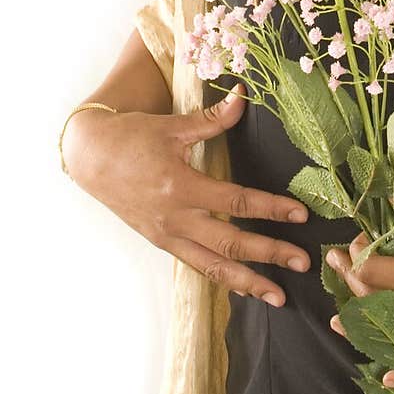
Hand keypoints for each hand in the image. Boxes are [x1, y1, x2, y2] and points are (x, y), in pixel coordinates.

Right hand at [62, 83, 311, 302]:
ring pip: (213, 267)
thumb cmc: (134, 137)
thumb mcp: (174, 125)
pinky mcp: (161, 242)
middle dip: (269, 254)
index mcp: (181, 186)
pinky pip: (196, 266)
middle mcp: (175, 218)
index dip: (271, 210)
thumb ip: (214, 118)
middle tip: (303, 263)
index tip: (301, 215)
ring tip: (279, 297)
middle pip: (230, 243)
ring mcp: (167, 235)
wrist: (90, 157)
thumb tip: (245, 96)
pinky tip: (245, 289)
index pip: (236, 203)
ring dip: (248, 283)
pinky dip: (222, 279)